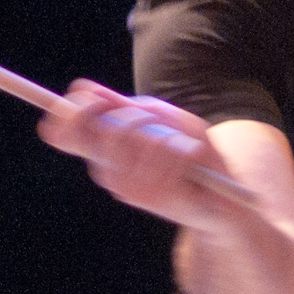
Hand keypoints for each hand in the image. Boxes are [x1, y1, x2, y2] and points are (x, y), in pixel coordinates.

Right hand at [37, 79, 234, 226]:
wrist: (225, 202)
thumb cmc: (191, 157)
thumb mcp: (162, 123)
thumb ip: (128, 108)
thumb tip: (89, 91)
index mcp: (105, 155)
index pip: (70, 132)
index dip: (69, 113)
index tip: (78, 94)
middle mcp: (111, 174)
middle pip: (109, 128)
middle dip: (137, 116)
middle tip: (156, 122)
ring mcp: (130, 188)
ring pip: (142, 137)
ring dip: (166, 133)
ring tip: (180, 147)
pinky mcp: (154, 198)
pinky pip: (166, 151)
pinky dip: (184, 147)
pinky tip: (190, 161)